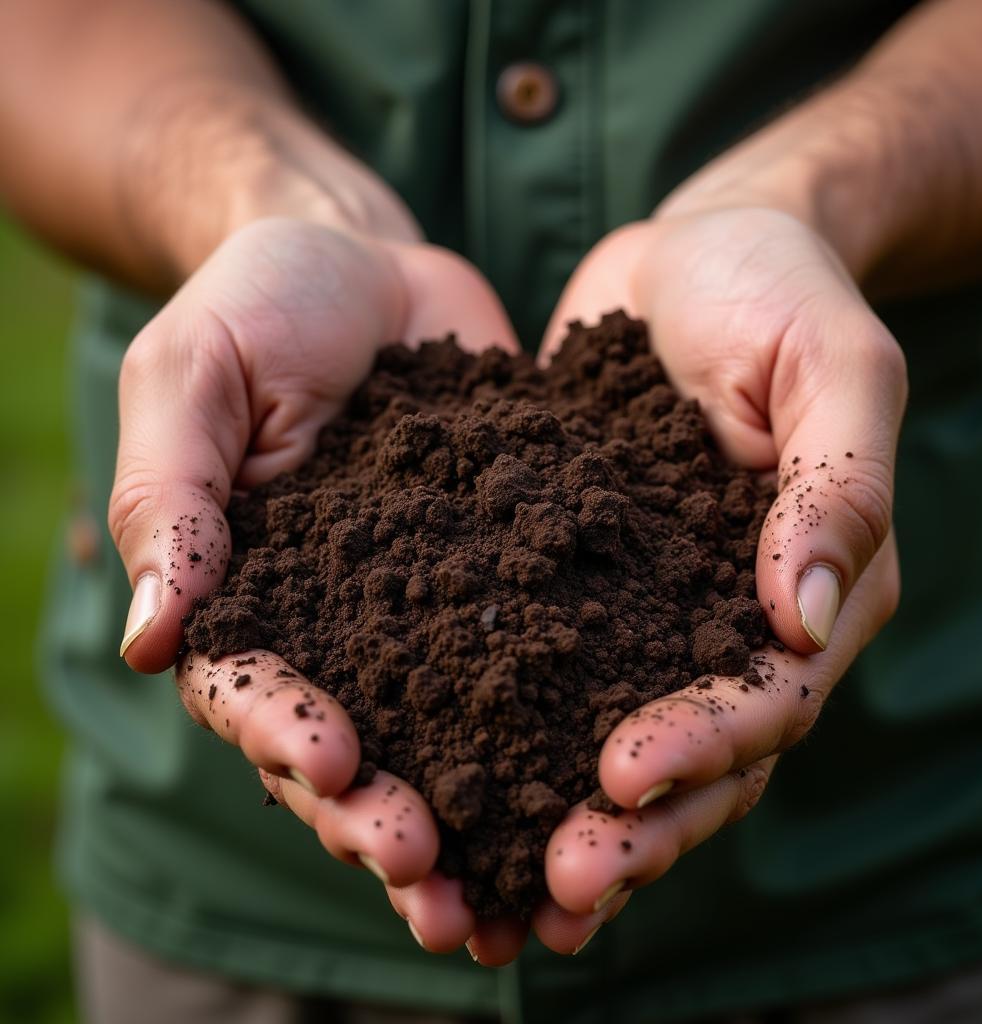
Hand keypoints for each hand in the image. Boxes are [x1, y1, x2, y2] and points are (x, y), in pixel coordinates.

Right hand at [111, 215, 528, 957]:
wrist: (366, 260)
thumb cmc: (259, 304)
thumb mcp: (194, 377)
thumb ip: (172, 499)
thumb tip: (151, 636)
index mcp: (248, 594)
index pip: (255, 695)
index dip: (290, 742)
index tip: (341, 773)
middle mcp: (339, 622)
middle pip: (356, 746)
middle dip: (388, 815)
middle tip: (436, 877)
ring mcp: (426, 604)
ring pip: (449, 727)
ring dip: (481, 805)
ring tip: (529, 877)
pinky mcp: (504, 567)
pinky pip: (533, 644)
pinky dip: (564, 712)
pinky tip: (609, 763)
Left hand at [528, 206, 906, 949]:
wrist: (690, 256)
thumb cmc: (775, 290)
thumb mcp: (830, 361)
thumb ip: (838, 482)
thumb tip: (809, 617)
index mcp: (813, 588)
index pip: (769, 699)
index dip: (704, 748)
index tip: (621, 779)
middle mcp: (729, 621)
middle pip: (696, 756)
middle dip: (631, 824)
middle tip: (556, 880)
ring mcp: (650, 611)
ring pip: (612, 737)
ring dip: (560, 812)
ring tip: (493, 879)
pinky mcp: (575, 583)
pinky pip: (541, 670)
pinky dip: (502, 733)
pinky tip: (440, 778)